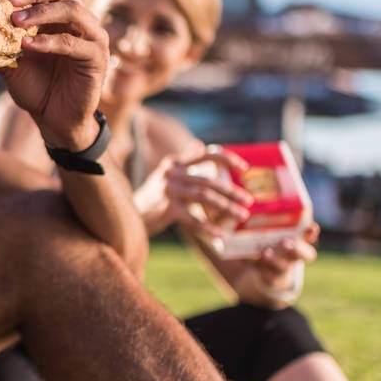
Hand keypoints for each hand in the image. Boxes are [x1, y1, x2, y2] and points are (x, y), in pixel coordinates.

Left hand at [0, 0, 109, 150]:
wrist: (55, 121)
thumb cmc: (36, 89)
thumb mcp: (12, 62)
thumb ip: (0, 42)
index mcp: (60, 17)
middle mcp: (80, 21)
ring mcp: (92, 37)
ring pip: (71, 10)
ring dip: (41, 12)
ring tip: (14, 21)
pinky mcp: (97, 57)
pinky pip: (72, 43)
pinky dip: (48, 42)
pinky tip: (27, 45)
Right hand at [134, 144, 253, 236]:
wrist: (132, 214)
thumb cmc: (153, 197)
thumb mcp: (167, 174)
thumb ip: (184, 162)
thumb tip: (199, 145)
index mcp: (175, 163)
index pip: (205, 154)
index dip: (227, 159)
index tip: (244, 168)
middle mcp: (172, 173)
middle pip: (209, 180)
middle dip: (232, 191)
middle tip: (248, 201)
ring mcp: (169, 189)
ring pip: (205, 197)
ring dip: (227, 207)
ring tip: (242, 215)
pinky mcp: (167, 208)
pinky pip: (193, 219)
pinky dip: (209, 228)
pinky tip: (221, 235)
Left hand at [233, 224, 319, 307]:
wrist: (263, 271)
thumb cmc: (267, 241)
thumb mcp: (269, 228)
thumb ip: (265, 216)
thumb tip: (249, 188)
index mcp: (298, 240)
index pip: (309, 236)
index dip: (311, 232)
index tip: (312, 227)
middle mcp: (294, 255)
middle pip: (304, 254)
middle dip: (295, 248)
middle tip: (285, 242)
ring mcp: (283, 268)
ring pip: (282, 266)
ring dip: (274, 259)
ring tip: (264, 252)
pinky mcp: (269, 277)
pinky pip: (262, 272)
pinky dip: (252, 264)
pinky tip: (243, 258)